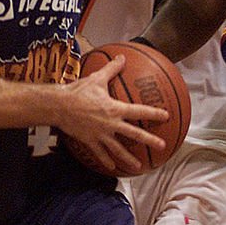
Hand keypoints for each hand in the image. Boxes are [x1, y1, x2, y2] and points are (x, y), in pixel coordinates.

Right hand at [58, 55, 167, 173]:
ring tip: (139, 167)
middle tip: (162, 146)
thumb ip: (112, 69)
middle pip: (134, 134)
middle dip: (149, 140)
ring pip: (118, 149)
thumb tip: (122, 57)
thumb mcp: (96, 78)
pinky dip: (106, 160)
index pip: (139, 111)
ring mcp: (100, 135)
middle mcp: (111, 124)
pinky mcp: (90, 141)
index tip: (166, 116)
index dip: (154, 113)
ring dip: (129, 158)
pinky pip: (100, 153)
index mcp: (115, 109)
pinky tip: (112, 167)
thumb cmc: (78, 91)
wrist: (59, 106)